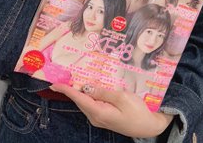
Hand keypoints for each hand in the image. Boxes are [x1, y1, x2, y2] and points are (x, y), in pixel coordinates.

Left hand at [49, 83, 172, 137]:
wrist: (148, 126)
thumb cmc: (138, 112)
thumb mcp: (122, 98)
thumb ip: (104, 91)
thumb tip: (87, 86)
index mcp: (98, 111)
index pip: (79, 98)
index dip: (66, 89)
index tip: (54, 83)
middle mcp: (95, 116)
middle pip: (80, 100)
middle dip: (72, 88)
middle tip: (65, 75)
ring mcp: (100, 118)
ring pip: (86, 102)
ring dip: (81, 91)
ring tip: (76, 78)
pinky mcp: (105, 116)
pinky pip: (93, 104)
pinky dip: (90, 94)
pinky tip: (92, 87)